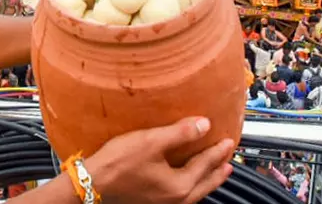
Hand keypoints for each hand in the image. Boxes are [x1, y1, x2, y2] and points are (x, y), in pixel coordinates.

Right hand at [84, 118, 234, 203]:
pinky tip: (185, 181)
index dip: (218, 150)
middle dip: (218, 170)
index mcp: (180, 186)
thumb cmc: (118, 165)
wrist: (93, 183)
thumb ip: (180, 133)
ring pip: (196, 193)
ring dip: (208, 180)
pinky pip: (183, 195)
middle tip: (229, 160)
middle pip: (205, 183)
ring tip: (215, 172)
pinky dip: (193, 186)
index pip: (206, 164)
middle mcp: (176, 200)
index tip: (228, 140)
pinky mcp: (153, 203)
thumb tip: (204, 125)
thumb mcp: (152, 142)